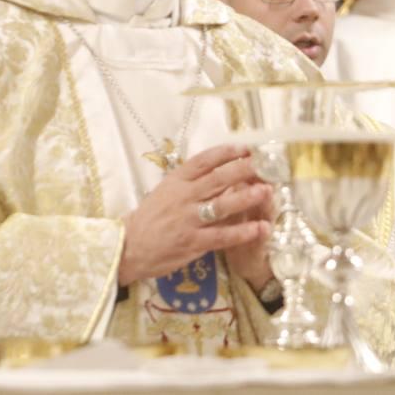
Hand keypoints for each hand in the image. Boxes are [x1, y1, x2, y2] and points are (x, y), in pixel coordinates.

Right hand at [118, 144, 273, 286]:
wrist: (127, 247)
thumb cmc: (150, 218)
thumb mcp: (166, 190)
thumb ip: (190, 181)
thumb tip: (221, 168)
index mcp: (177, 181)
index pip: (204, 161)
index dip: (227, 153)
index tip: (247, 148)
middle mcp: (184, 196)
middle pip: (218, 179)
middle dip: (244, 170)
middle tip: (266, 165)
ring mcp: (188, 219)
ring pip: (222, 205)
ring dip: (247, 197)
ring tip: (267, 191)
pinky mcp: (193, 242)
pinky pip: (222, 235)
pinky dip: (243, 232)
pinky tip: (260, 228)